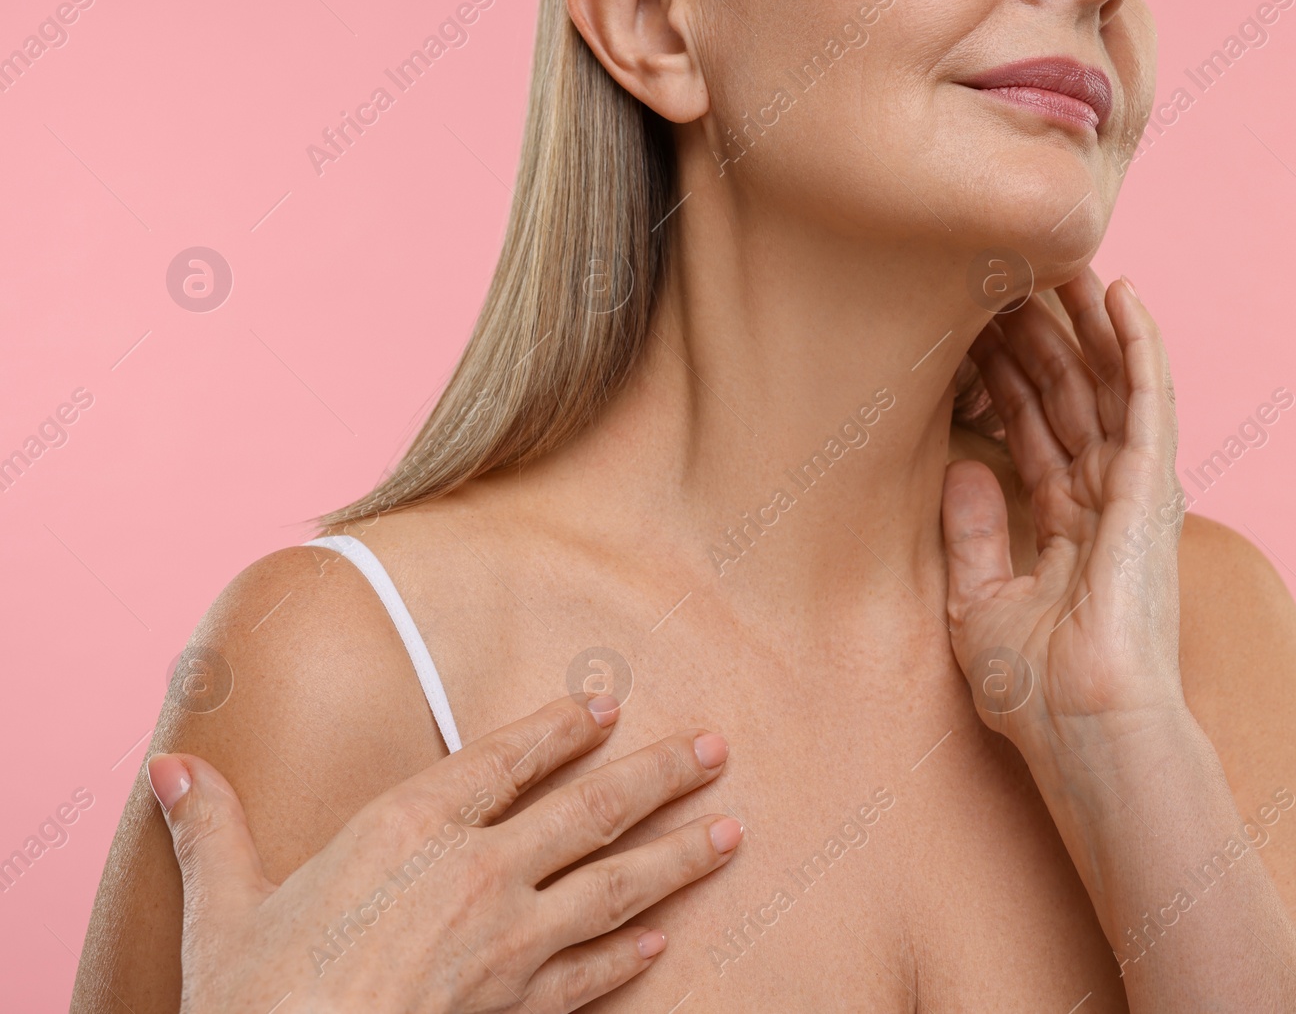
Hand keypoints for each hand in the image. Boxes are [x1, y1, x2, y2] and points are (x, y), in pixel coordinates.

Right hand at [150, 695, 742, 1013]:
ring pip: (617, 884)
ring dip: (679, 853)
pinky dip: (632, 954)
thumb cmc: (257, 998)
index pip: (504, 757)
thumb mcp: (226, 905)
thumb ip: (213, 828)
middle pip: (589, 808)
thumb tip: (173, 769)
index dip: (561, 725)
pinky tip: (664, 939)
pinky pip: (595, 973)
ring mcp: (510, 942)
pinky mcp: (523, 1008)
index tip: (607, 703)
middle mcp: (476, 871)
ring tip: (732, 829)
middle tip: (716, 746)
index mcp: (408, 827)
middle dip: (659, 773)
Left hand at [942, 271, 1186, 750]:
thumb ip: (973, 534)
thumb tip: (961, 466)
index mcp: (1065, 527)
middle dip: (1038, 340)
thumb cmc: (1038, 694)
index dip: (1007, 380)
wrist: (1085, 733)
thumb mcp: (979, 605)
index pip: (1034, 432)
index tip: (972, 331)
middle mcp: (1103, 503)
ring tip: (1062, 264)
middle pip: (1068, 398)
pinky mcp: (1152, 490)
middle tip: (1005, 279)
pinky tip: (1122, 296)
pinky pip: (1149, 402)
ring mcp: (1131, 494)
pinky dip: (1138, 346)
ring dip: (1086, 325)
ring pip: (1107, 386)